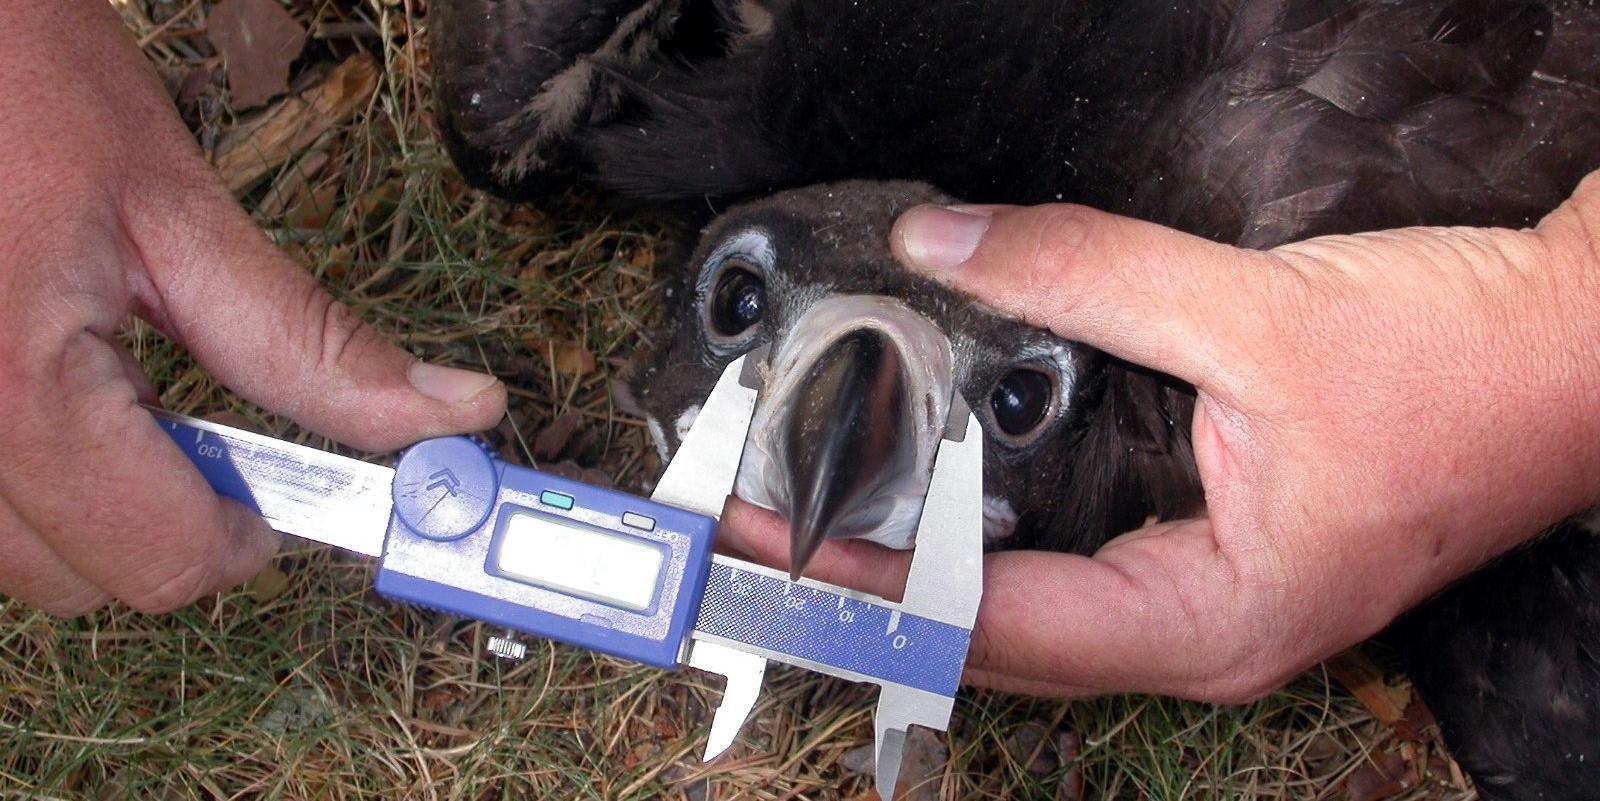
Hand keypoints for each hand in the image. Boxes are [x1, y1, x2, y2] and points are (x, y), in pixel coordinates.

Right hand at [0, 3, 505, 616]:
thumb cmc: (25, 81)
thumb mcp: (178, 209)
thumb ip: (305, 340)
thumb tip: (446, 412)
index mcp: (18, 394)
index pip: (163, 559)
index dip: (250, 535)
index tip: (285, 494)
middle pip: (85, 577)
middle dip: (167, 525)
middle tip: (208, 435)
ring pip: (15, 555)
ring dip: (91, 510)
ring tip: (121, 396)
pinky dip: (30, 479)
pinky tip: (57, 391)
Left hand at [721, 172, 1599, 700]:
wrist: (1584, 359)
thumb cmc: (1466, 370)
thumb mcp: (1255, 314)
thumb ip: (1086, 273)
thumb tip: (945, 246)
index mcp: (1206, 622)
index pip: (986, 625)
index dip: (863, 587)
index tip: (763, 549)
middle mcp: (1197, 636)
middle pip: (991, 639)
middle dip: (871, 590)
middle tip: (761, 534)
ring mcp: (1206, 603)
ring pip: (1028, 613)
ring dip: (922, 570)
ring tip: (818, 520)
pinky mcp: (1217, 556)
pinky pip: (1075, 570)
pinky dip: (992, 539)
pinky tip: (936, 495)